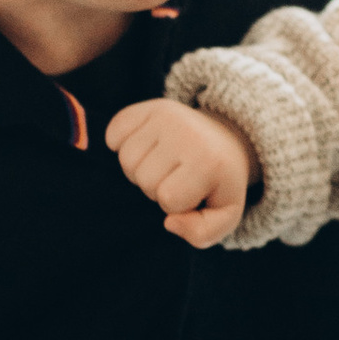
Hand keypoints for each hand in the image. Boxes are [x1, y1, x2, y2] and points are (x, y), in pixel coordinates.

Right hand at [104, 96, 254, 246]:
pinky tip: (147, 146)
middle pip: (144, 179)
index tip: (191, 191)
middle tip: (176, 176)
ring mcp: (167, 116)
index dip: (176, 203)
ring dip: (139, 168)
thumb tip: (169, 222)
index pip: (168, 200)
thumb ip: (202, 233)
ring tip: (162, 163)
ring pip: (126, 159)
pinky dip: (121, 143)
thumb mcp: (224, 215)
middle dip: (156, 186)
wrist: (223, 141)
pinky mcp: (148, 105)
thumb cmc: (217, 184)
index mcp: (210, 162)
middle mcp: (188, 133)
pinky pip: (114, 133)